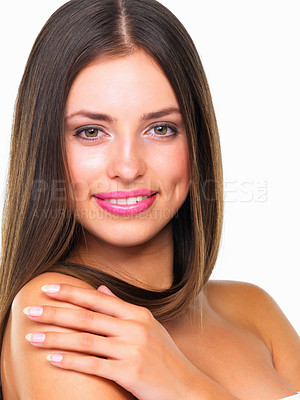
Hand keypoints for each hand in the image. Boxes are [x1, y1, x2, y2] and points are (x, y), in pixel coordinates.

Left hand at [23, 283, 201, 399]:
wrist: (186, 387)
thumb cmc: (164, 356)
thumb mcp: (147, 326)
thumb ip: (122, 308)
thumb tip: (101, 287)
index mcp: (138, 313)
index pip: (98, 298)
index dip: (71, 292)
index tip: (48, 287)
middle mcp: (134, 328)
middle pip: (87, 317)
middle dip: (56, 313)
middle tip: (30, 310)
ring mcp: (132, 349)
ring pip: (85, 340)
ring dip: (55, 339)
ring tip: (32, 338)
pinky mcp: (129, 372)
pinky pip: (93, 365)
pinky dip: (70, 362)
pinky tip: (52, 360)